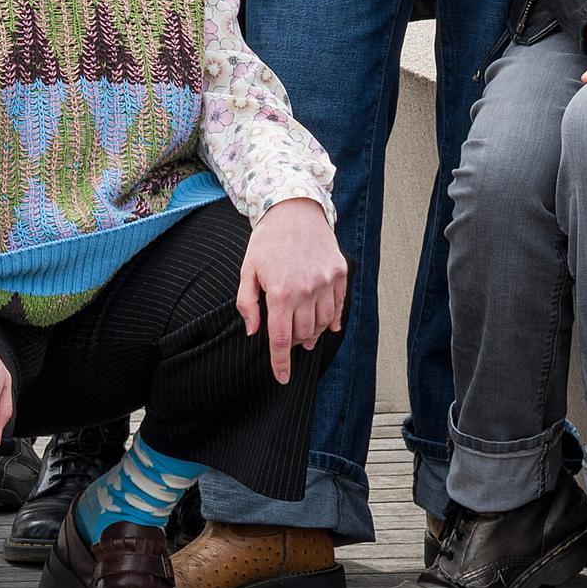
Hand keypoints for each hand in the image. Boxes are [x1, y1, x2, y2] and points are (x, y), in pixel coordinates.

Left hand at [237, 196, 348, 381]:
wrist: (294, 208)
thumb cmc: (267, 240)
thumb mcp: (248, 270)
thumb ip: (247, 303)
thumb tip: (253, 331)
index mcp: (280, 293)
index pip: (281, 340)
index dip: (281, 363)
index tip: (282, 378)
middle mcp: (306, 291)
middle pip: (304, 334)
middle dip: (295, 343)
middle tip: (289, 339)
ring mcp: (326, 282)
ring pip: (323, 324)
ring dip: (314, 333)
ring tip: (306, 333)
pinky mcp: (339, 273)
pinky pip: (339, 306)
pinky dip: (333, 320)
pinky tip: (327, 325)